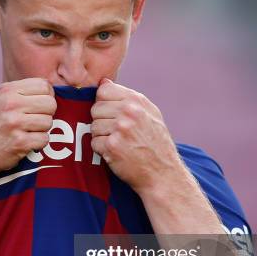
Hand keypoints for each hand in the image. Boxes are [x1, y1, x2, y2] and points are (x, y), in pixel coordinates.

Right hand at [0, 78, 55, 179]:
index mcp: (5, 90)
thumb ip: (14, 91)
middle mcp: (10, 104)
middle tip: (34, 122)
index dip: (46, 96)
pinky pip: (44, 139)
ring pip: (49, 122)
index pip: (43, 85)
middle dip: (46, 114)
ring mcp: (15, 124)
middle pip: (50, 103)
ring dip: (41, 130)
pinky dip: (37, 144)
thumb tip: (44, 89)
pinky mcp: (19, 143)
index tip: (39, 106)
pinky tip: (25, 143)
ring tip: (27, 133)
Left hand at [90, 78, 182, 193]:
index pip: (103, 90)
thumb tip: (103, 82)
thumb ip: (127, 97)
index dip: (104, 103)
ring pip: (93, 126)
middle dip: (102, 121)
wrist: (163, 173)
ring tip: (119, 143)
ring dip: (102, 136)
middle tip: (117, 133)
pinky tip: (116, 153)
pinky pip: (94, 142)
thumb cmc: (156, 143)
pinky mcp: (112, 146)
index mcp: (137, 100)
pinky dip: (102, 150)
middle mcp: (128, 112)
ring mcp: (120, 128)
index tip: (113, 114)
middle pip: (95, 109)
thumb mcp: (150, 114)